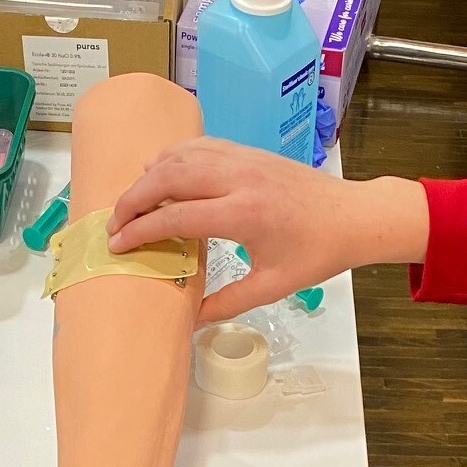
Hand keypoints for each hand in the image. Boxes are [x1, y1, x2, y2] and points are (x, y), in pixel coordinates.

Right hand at [107, 139, 429, 323]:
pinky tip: (158, 172)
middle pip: (167, 178)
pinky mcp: (247, 151)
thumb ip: (227, 302)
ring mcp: (242, 159)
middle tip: (114, 224)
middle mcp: (237, 178)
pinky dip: (172, 156)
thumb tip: (190, 320)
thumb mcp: (272, 286)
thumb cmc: (316, 253)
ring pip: (180, 156)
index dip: (140, 230)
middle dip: (133, 199)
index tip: (117, 245)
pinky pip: (199, 146)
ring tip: (130, 201)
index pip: (175, 217)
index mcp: (242, 214)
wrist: (353, 216)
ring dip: (148, 175)